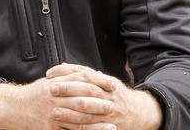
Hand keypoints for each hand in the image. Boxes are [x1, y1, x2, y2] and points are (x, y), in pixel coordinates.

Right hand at [0, 71, 115, 129]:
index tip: (111, 85)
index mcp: (56, 83)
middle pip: (82, 98)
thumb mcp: (47, 82)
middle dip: (100, 102)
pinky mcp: (49, 128)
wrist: (9, 108)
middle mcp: (55, 97)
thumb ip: (65, 77)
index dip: (98, 82)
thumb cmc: (30, 96)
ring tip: (112, 127)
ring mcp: (52, 113)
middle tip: (115, 106)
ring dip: (96, 124)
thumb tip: (86, 73)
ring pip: (78, 118)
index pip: (81, 80)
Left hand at [46, 63, 162, 129]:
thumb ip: (86, 74)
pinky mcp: (109, 127)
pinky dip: (79, 127)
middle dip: (68, 89)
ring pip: (88, 112)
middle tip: (51, 89)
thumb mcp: (105, 80)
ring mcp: (110, 112)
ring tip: (55, 111)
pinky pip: (92, 127)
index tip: (51, 73)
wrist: (138, 113)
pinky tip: (67, 126)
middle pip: (86, 90)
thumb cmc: (116, 95)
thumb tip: (64, 65)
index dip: (67, 72)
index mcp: (107, 82)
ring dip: (70, 112)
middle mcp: (109, 95)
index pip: (85, 73)